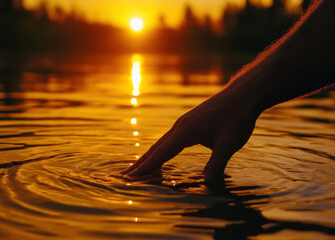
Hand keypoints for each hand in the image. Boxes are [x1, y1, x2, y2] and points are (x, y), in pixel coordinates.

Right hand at [121, 87, 259, 180]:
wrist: (242, 94)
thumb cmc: (237, 117)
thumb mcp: (229, 144)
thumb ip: (216, 165)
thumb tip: (208, 184)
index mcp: (186, 132)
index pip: (161, 154)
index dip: (146, 168)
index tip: (131, 177)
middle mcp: (180, 126)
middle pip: (155, 148)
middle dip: (141, 163)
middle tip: (126, 176)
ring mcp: (183, 123)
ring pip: (161, 143)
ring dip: (149, 157)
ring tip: (139, 169)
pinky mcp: (189, 122)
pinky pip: (169, 138)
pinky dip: (161, 150)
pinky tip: (162, 155)